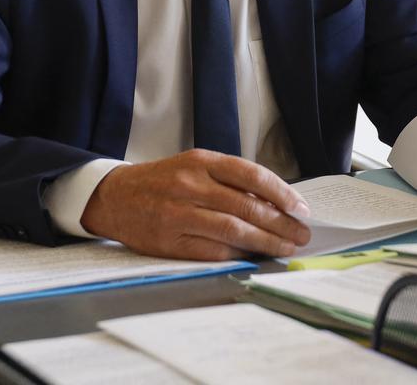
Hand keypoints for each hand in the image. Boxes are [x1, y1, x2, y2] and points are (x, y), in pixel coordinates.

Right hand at [80, 149, 311, 260]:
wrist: (115, 196)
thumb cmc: (162, 181)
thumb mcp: (193, 166)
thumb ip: (228, 180)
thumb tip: (273, 203)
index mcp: (201, 161)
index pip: (251, 175)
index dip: (281, 192)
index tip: (300, 207)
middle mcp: (190, 184)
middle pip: (247, 206)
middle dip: (281, 223)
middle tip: (301, 233)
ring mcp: (179, 214)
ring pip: (234, 231)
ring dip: (266, 242)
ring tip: (286, 247)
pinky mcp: (170, 241)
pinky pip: (214, 251)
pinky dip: (239, 255)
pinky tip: (254, 256)